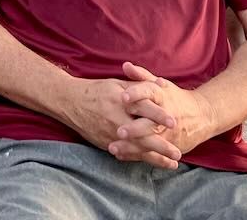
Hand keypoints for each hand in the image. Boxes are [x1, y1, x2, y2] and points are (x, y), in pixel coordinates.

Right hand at [58, 76, 181, 169]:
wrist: (69, 102)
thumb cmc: (96, 90)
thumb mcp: (117, 84)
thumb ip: (138, 86)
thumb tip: (160, 85)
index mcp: (121, 101)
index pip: (143, 108)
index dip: (159, 115)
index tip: (174, 123)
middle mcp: (116, 119)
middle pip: (142, 135)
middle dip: (161, 145)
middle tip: (178, 152)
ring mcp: (110, 134)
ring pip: (136, 149)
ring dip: (155, 157)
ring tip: (172, 163)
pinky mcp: (105, 143)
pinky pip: (126, 154)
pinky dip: (141, 159)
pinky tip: (154, 162)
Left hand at [111, 62, 214, 163]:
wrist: (202, 116)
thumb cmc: (174, 98)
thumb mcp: (161, 85)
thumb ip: (142, 76)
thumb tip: (125, 65)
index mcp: (162, 96)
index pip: (149, 93)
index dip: (136, 94)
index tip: (123, 96)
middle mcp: (166, 116)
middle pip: (149, 123)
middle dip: (135, 128)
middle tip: (119, 131)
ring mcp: (168, 134)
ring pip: (149, 142)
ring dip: (131, 146)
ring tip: (113, 147)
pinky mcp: (169, 147)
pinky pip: (151, 153)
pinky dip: (136, 155)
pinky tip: (120, 155)